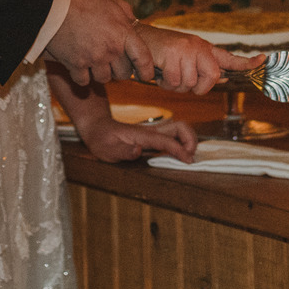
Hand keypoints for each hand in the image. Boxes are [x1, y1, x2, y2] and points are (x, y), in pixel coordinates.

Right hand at [45, 0, 155, 85]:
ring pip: (104, 79)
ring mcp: (93, 59)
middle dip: (120, 70)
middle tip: (114, 62)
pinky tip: (80, 65)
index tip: (145, 75)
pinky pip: (84, 80)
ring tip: (95, 61)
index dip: (146, 71)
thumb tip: (133, 22)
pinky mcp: (75, 64)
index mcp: (123, 33)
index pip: (143, 59)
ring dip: (101, 73)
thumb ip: (125, 12)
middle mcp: (111, 49)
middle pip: (123, 74)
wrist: (54, 3)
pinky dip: (82, 76)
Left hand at [76, 114, 198, 164]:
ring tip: (187, 157)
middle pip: (180, 127)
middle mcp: (151, 132)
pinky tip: (180, 156)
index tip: (189, 162)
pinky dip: (183, 143)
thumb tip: (138, 151)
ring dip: (189, 140)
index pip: (166, 140)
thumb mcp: (106, 149)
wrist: (98, 128)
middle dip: (190, 140)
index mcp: (142, 135)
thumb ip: (122, 151)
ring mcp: (154, 133)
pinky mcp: (154, 137)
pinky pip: (174, 136)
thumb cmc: (101, 140)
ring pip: (179, 129)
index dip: (180, 150)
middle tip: (189, 158)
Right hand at [133, 23, 263, 94]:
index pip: (229, 57)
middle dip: (195, 86)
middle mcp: (198, 47)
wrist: (137, 37)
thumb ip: (204, 67)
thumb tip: (224, 77)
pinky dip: (163, 82)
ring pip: (189, 83)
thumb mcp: (185, 57)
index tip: (263, 60)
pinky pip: (174, 81)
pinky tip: (159, 69)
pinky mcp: (173, 53)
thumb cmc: (161, 52)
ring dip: (174, 85)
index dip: (247, 62)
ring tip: (166, 71)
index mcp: (204, 49)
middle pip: (210, 79)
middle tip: (180, 78)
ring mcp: (186, 49)